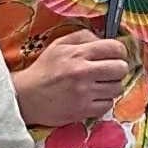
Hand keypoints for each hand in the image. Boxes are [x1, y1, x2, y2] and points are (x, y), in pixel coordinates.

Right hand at [13, 30, 133, 128]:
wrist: (26, 96)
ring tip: (99, 85)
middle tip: (109, 71)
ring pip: (117, 88)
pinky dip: (103, 101)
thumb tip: (103, 39)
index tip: (114, 56)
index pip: (115, 48)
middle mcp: (83, 72)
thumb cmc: (44, 69)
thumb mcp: (59, 45)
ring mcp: (84, 93)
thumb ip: (83, 36)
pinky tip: (93, 98)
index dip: (119, 51)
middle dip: (118, 69)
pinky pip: (108, 105)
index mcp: (78, 53)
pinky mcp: (83, 111)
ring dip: (111, 86)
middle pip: (121, 68)